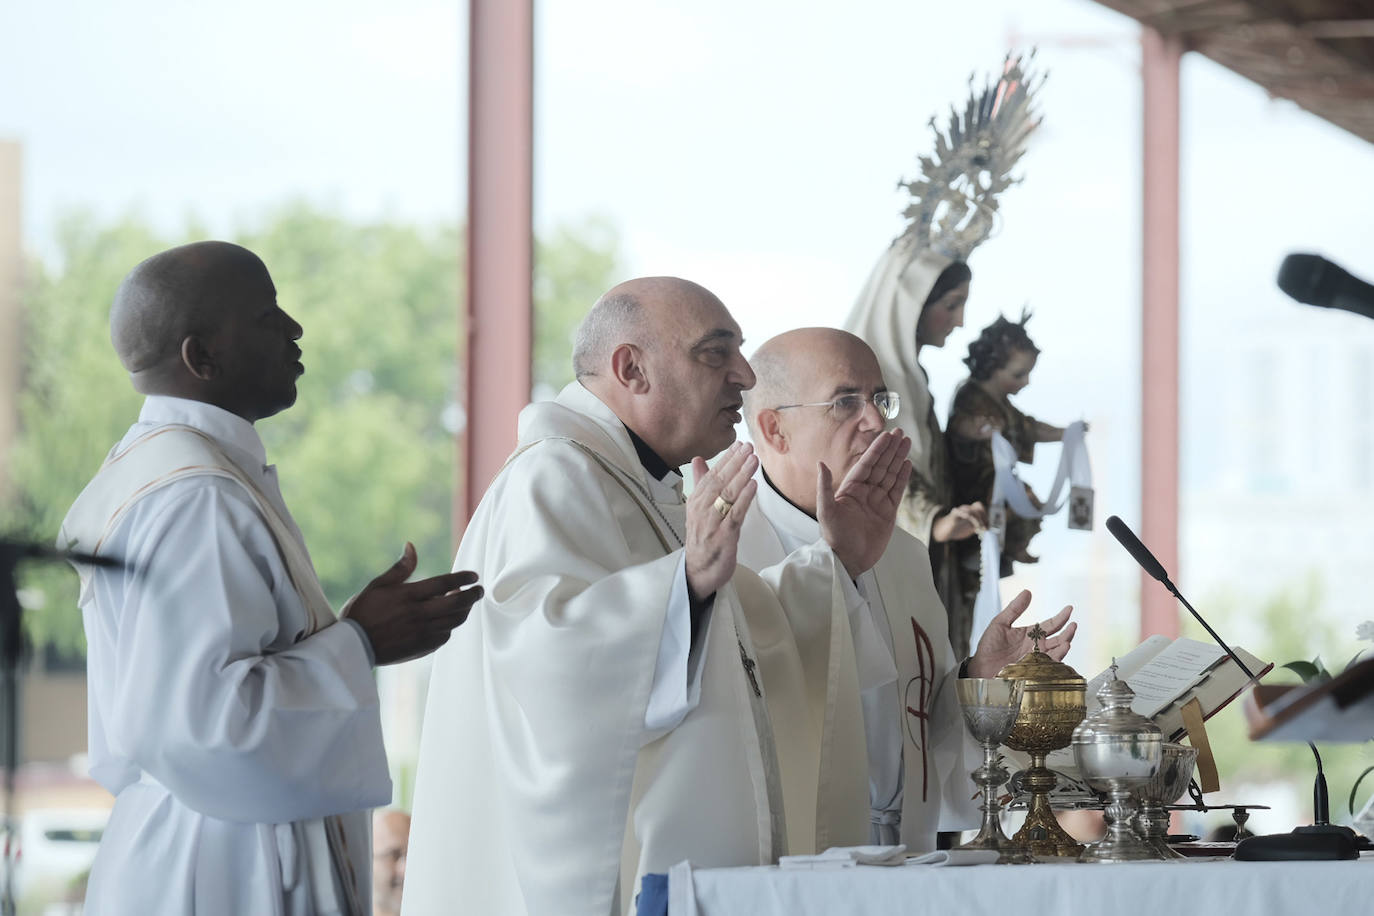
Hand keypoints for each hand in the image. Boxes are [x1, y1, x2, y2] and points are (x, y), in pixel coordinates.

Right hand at [341, 542, 482, 665]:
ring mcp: (421, 632)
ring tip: (465, 604)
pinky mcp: (421, 648)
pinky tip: (447, 620)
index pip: (444, 583)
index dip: (463, 578)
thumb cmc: (363, 612)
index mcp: (408, 595)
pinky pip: (445, 636)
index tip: (474, 576)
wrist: (352, 646)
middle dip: (474, 595)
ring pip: (455, 621)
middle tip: (479, 590)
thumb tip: (411, 545)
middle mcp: (418, 614)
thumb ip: (400, 568)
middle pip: (457, 603)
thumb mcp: (378, 585)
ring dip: (465, 611)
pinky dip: (451, 627)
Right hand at [684, 441, 757, 602]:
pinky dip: (744, 499)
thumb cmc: (702, 537)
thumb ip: (700, 483)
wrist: (697, 571)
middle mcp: (701, 510)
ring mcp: (712, 524)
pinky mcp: (723, 537)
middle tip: (750, 447)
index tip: (740, 444)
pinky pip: (735, 515)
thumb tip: (697, 460)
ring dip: (742, 476)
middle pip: (720, 482)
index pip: (711, 475)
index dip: (726, 459)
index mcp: (695, 501)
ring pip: (727, 495)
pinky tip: (753, 486)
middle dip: (735, 463)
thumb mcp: (698, 509)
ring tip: (754, 461)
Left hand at [817, 429, 911, 577]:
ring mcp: (877, 501)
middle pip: (881, 466)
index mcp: (850, 489)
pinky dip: (903, 477)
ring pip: (890, 475)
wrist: (848, 560)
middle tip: (900, 433)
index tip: (886, 435)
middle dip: (890, 449)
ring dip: (898, 459)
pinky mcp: (888, 512)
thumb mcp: (826, 511)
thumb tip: (821, 463)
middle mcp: (865, 492)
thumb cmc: (834, 537)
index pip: (866, 464)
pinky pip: (897, 491)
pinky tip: (907, 464)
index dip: (877, 449)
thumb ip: (824, 487)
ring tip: (906, 443)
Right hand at [930, 502, 986, 542]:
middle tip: (984, 528)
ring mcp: (959, 511)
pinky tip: (971, 525)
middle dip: (984, 517)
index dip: (986, 516)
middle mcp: (965, 509)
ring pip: (971, 510)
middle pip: (978, 506)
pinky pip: (959, 512)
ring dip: (977, 520)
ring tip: (978, 529)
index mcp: (970, 511)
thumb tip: (988, 529)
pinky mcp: (952, 516)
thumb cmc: (957, 530)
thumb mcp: (970, 529)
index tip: (987, 527)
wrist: (943, 532)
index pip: (980, 507)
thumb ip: (978, 527)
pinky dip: (966, 516)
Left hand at [966, 589, 1075, 677]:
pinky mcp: (1035, 671)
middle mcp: (1037, 647)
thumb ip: (1014, 609)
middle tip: (1073, 624)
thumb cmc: (989, 646)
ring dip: (1064, 645)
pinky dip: (1057, 658)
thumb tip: (1027, 592)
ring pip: (1057, 651)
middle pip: (1058, 638)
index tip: (1069, 608)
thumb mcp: (1000, 623)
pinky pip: (1050, 665)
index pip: (1050, 624)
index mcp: (1030, 634)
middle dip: (1068, 632)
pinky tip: (1060, 651)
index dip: (1061, 617)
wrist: (981, 667)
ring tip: (1068, 639)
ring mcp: (1037, 659)